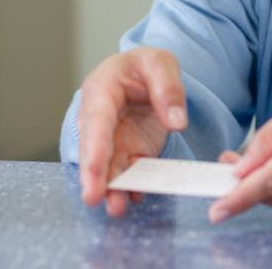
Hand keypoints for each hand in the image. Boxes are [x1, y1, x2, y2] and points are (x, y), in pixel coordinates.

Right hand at [77, 47, 187, 216]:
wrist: (144, 75)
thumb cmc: (144, 66)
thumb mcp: (160, 63)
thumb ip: (168, 88)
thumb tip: (177, 122)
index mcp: (101, 90)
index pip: (96, 121)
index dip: (95, 146)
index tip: (95, 169)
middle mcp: (100, 118)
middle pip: (95, 149)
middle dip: (94, 175)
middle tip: (94, 198)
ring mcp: (113, 138)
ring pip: (109, 166)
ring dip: (112, 187)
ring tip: (117, 208)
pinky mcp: (127, 152)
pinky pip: (129, 171)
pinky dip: (132, 185)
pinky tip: (137, 197)